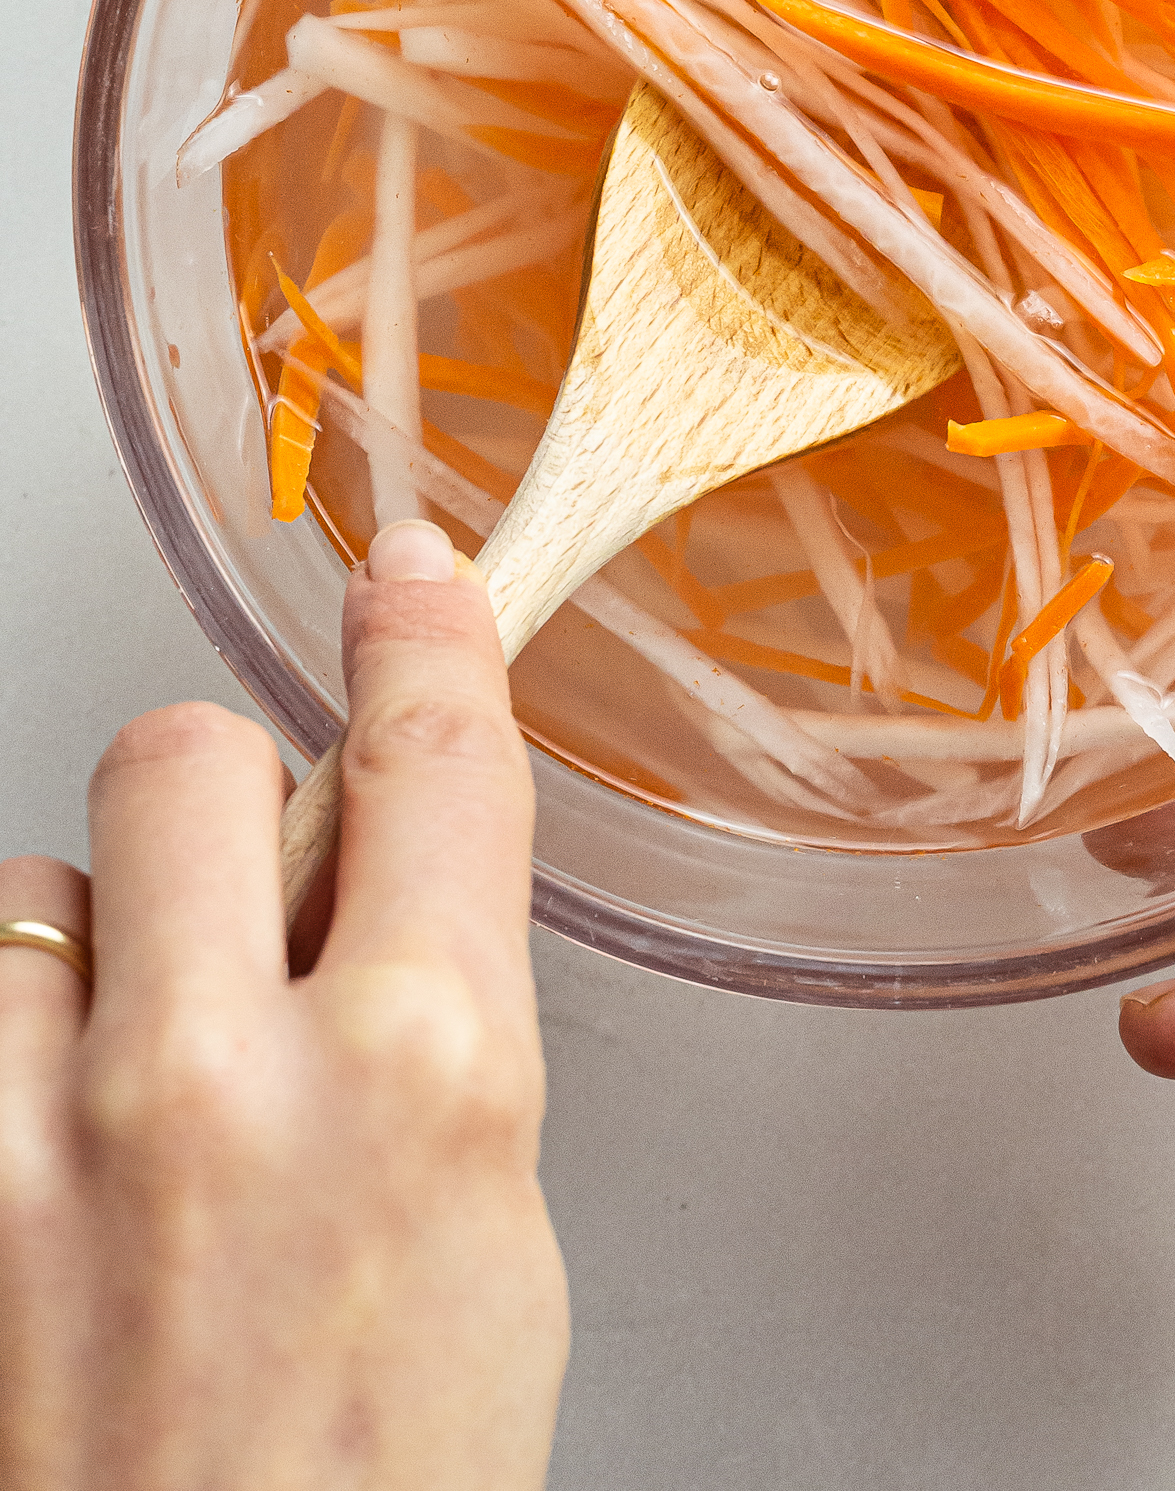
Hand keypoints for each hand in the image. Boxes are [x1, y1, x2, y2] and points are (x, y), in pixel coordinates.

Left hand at [0, 519, 567, 1490]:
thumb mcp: (492, 1236)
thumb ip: (436, 1024)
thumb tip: (372, 872)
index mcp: (429, 1076)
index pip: (430, 758)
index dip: (422, 635)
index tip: (407, 573)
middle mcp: (224, 1085)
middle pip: (179, 753)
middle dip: (216, 802)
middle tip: (239, 902)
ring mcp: (42, 1157)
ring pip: (25, 891)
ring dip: (79, 959)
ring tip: (124, 1100)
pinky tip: (46, 1165)